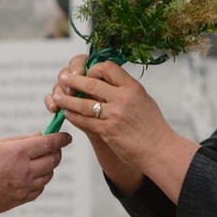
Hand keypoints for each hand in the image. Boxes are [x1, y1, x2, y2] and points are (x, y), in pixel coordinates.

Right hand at [0, 132, 71, 214]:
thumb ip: (21, 140)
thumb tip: (40, 136)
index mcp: (18, 152)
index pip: (49, 143)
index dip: (62, 139)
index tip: (66, 137)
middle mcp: (25, 170)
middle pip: (53, 160)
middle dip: (55, 152)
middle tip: (51, 148)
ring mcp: (24, 186)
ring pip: (48, 175)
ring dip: (47, 167)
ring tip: (37, 162)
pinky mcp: (21, 199)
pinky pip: (40, 189)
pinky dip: (40, 181)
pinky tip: (31, 176)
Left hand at [47, 56, 197, 199]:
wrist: (159, 149)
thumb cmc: (152, 125)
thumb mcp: (143, 99)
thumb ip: (125, 89)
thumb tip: (106, 81)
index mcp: (132, 87)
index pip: (108, 68)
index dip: (94, 69)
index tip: (87, 74)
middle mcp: (123, 98)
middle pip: (91, 83)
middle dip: (73, 80)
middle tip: (62, 78)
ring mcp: (114, 115)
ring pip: (83, 103)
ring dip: (67, 99)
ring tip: (57, 96)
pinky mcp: (107, 131)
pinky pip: (84, 120)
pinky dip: (73, 116)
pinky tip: (67, 113)